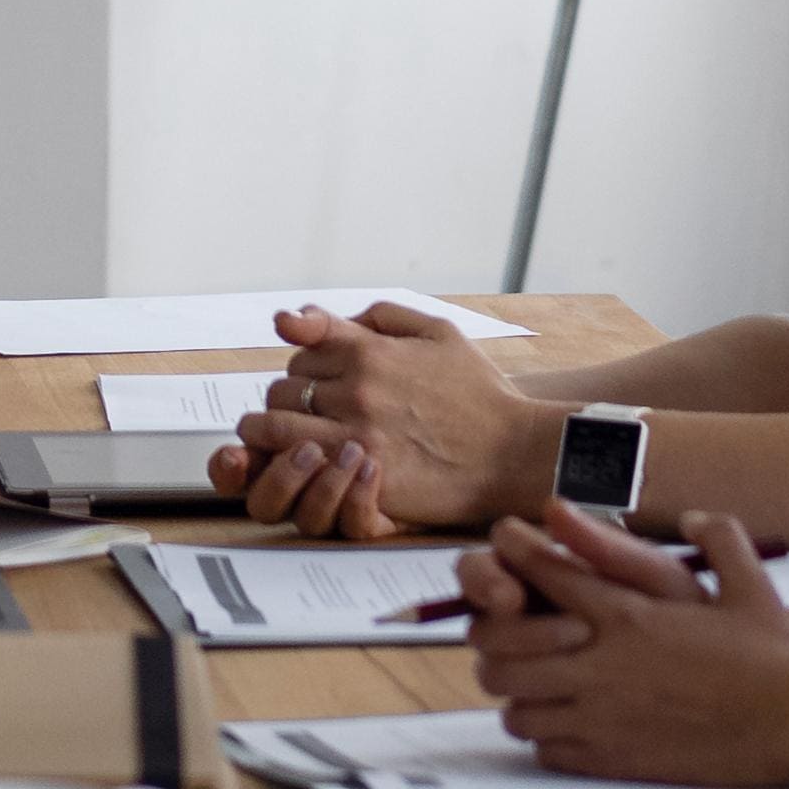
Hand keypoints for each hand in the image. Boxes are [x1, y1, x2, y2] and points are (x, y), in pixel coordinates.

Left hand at [222, 306, 545, 530]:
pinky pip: (296, 462)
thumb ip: (378, 316)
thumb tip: (317, 316)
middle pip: (283, 387)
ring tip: (286, 442)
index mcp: (370, 348)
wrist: (515, 451)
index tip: (311, 379)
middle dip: (289, 400)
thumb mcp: (439, 332)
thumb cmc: (480, 392)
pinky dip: (289, 463)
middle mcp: (356, 385)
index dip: (303, 363)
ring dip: (273, 432)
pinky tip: (305, 467)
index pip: (300, 345)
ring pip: (274, 424)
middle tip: (306, 416)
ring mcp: (355, 430)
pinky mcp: (361, 471)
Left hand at [475, 508, 788, 784]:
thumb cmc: (774, 652)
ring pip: (515, 709)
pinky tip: (568, 730)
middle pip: (503, 649)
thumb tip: (692, 517)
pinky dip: (547, 740)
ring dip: (520, 698)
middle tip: (514, 645)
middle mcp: (601, 661)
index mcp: (625, 612)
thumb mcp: (749, 583)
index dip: (513, 558)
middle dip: (499, 644)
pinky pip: (546, 751)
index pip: (540, 572)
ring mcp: (601, 715)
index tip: (505, 556)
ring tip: (540, 693)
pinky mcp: (612, 760)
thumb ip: (719, 538)